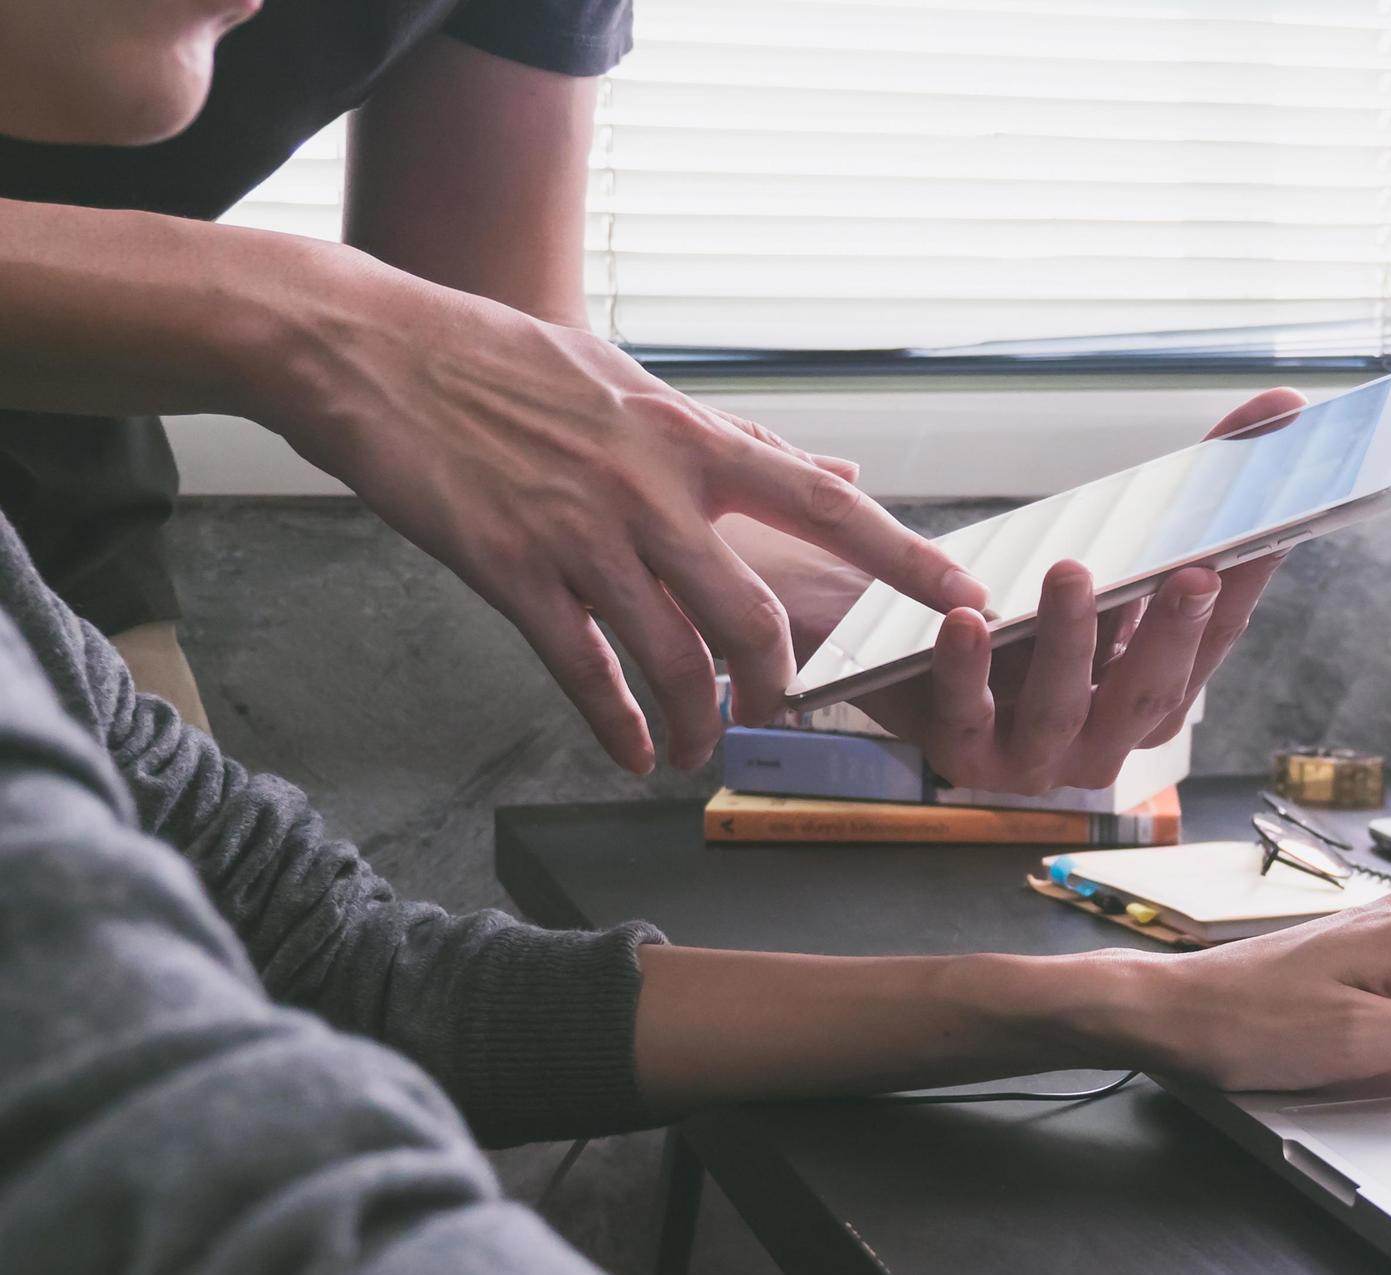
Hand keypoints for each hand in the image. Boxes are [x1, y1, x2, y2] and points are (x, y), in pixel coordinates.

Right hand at [268, 260, 987, 771]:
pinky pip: (584, 672)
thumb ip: (741, 443)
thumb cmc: (503, 362)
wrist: (369, 349)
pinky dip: (617, 726)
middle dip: (776, 691)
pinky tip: (632, 756)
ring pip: (673, 659)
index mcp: (689, 439)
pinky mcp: (511, 571)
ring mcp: (580, 535)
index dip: (903, 558)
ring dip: (697, 724)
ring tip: (696, 753)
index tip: (968, 600)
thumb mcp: (632, 381)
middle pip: (753, 618)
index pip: (824, 506)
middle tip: (774, 723)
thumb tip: (841, 476)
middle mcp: (650, 490)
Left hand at [851, 390, 1304, 792]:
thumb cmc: (1036, 623)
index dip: (1241, 594)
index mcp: (1154, 701)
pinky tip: (967, 621)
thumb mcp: (1110, 565)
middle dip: (1172, 635)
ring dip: (1070, 642)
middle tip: (1192, 575)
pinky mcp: (963, 754)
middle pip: (1151, 693)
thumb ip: (1191, 493)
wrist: (923, 683)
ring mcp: (1037, 756)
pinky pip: (966, 715)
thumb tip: (1283, 408)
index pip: (1212, 647)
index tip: (1265, 540)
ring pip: (1061, 707)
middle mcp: (1108, 742)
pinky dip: (968, 669)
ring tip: (1071, 573)